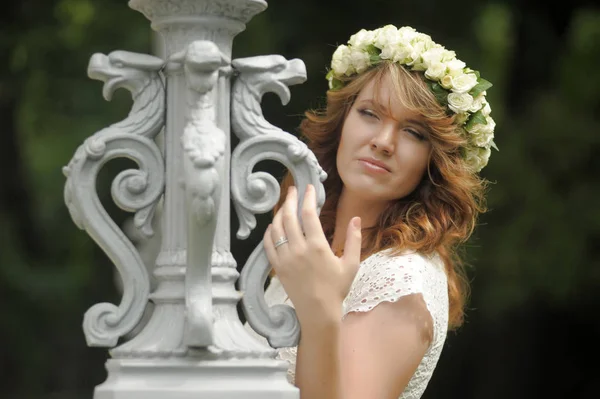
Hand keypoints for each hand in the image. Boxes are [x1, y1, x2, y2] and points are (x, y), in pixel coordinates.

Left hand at [264, 184, 361, 324]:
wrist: (318, 312)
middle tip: (293, 190)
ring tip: (284, 205)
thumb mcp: (351, 264)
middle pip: (289, 217)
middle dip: (290, 199)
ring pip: (276, 228)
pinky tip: (273, 225)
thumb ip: (354, 239)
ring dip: (279, 213)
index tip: (309, 188)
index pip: (308, 214)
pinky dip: (269, 232)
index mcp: (317, 246)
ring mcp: (285, 258)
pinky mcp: (277, 267)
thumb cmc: (337, 288)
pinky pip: (268, 244)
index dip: (308, 197)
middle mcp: (298, 250)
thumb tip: (356, 219)